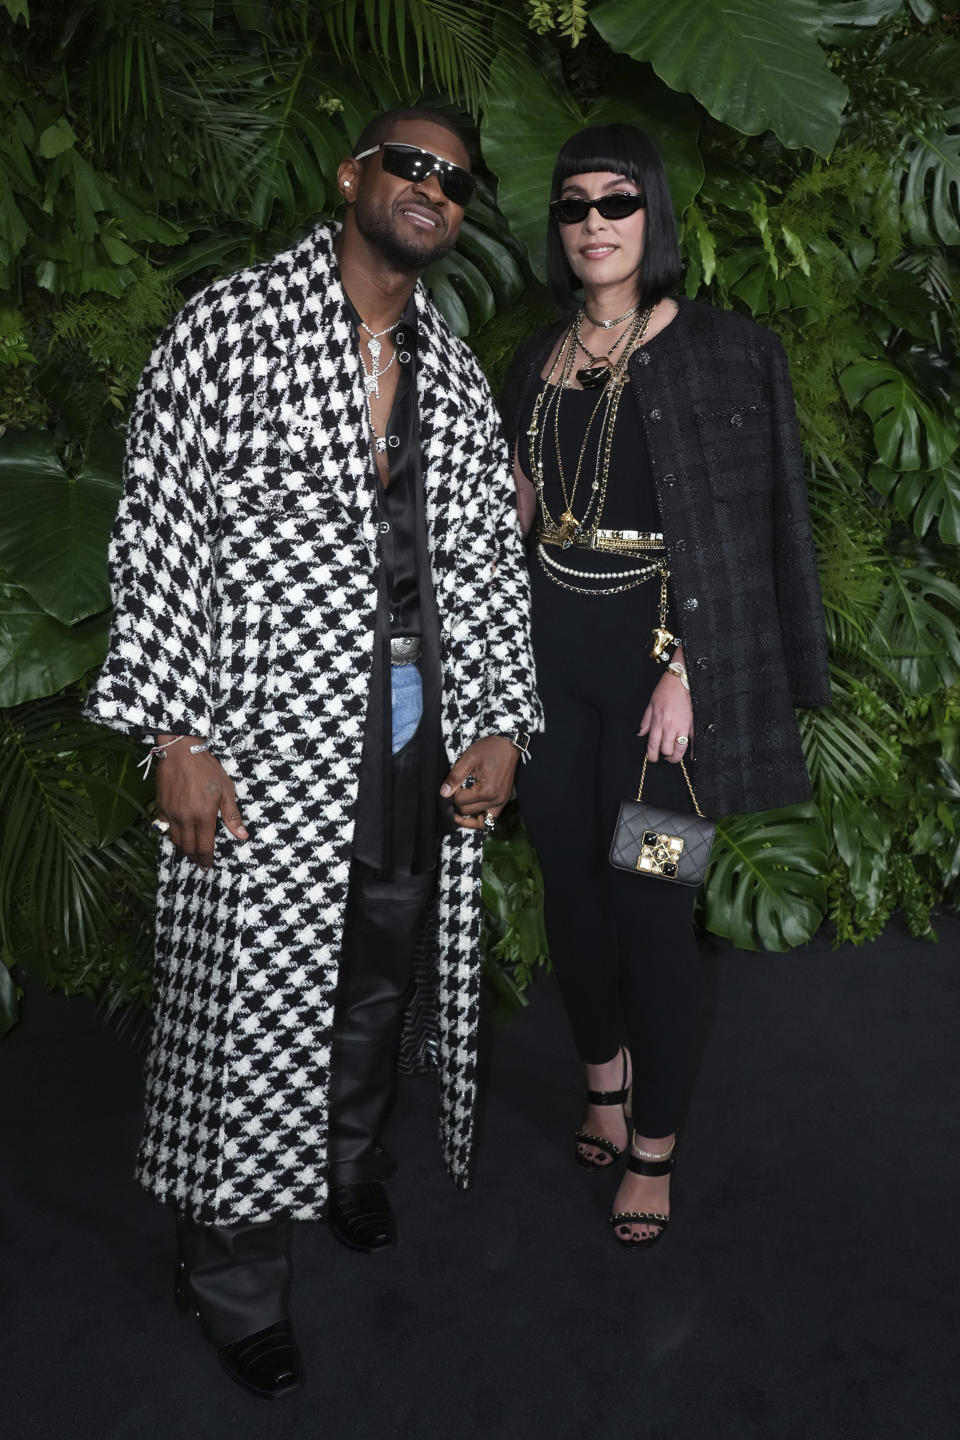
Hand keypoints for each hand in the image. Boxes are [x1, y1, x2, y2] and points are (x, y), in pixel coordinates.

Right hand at [154, 736, 247, 868]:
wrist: (181, 752)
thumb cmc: (207, 769)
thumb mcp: (226, 790)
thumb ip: (232, 816)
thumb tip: (242, 836)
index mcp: (204, 816)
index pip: (204, 847)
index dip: (206, 859)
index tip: (208, 866)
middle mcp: (185, 819)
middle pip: (188, 848)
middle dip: (195, 857)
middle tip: (199, 862)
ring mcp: (171, 814)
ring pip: (175, 840)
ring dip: (183, 848)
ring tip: (190, 851)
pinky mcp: (161, 807)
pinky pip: (164, 828)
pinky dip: (171, 834)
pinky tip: (177, 833)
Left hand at [441, 736, 518, 830]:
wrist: (508, 744)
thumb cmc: (489, 749)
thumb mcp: (468, 759)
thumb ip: (455, 777)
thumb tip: (443, 793)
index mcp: (486, 790)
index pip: (460, 802)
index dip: (451, 794)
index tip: (451, 785)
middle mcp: (496, 800)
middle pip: (467, 812)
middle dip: (457, 804)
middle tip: (454, 792)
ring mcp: (501, 802)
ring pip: (480, 822)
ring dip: (468, 817)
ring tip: (459, 808)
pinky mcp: (503, 800)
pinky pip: (491, 818)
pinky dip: (480, 817)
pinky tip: (472, 810)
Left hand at [637, 670, 693, 763]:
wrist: (681, 680)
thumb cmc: (666, 690)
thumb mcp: (651, 704)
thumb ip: (646, 721)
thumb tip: (640, 734)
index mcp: (658, 722)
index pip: (653, 745)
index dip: (652, 755)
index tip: (652, 758)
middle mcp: (670, 727)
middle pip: (667, 750)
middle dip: (664, 756)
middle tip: (663, 756)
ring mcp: (683, 727)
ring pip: (680, 749)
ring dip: (676, 756)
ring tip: (673, 757)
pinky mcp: (693, 724)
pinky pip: (694, 741)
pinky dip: (694, 752)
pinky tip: (692, 757)